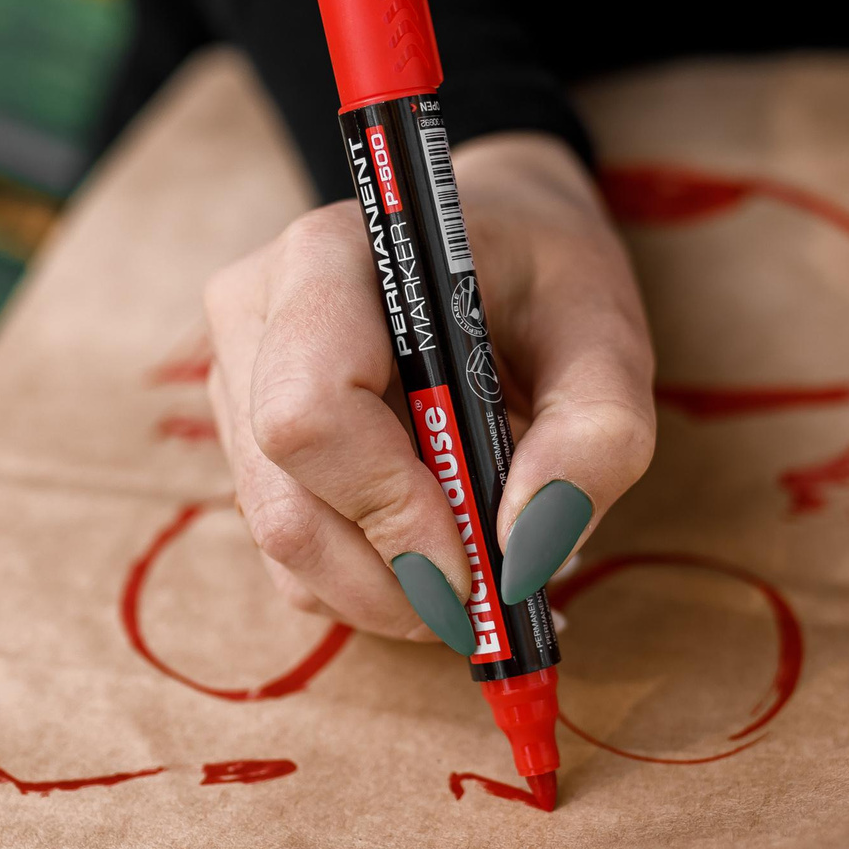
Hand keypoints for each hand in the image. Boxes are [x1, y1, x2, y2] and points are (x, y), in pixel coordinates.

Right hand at [200, 132, 655, 648]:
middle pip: (286, 499)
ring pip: (280, 539)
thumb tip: (524, 557)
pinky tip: (440, 560)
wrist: (502, 242)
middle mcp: (256, 313)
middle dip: (391, 577)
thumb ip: (594, 440)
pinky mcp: (247, 436)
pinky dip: (366, 582)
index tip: (476, 566)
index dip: (387, 508)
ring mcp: (238, 377)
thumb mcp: (609, 340)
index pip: (309, 411)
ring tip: (478, 579)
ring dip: (383, 592)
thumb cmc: (549, 278)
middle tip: (488, 606)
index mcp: (330, 257)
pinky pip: (286, 548)